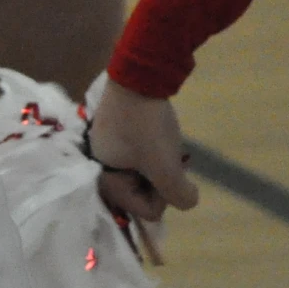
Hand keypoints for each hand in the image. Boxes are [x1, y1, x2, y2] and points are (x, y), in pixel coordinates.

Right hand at [89, 76, 198, 220]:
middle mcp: (100, 167)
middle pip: (143, 193)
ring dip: (159, 163)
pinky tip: (158, 132)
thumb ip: (179, 195)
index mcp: (105, 180)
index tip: (170, 172)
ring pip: (143, 172)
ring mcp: (107, 146)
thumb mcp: (166, 167)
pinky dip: (153, 149)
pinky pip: (139, 153)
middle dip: (161, 180)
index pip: (145, 211)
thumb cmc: (146, 127)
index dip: (165, 196)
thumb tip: (188, 198)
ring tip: (165, 143)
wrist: (136, 76)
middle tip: (169, 158)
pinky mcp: (116, 129)